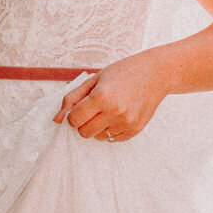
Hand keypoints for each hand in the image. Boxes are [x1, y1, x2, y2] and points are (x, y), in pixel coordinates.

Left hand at [53, 53, 167, 141]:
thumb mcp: (94, 80)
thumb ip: (72, 98)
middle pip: (84, 132)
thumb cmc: (123, 73)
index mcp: (102, 97)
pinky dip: (111, 129)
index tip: (82, 106)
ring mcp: (126, 123)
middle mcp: (115, 112)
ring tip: (109, 109)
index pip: (74, 120)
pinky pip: (113, 139)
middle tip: (94, 109)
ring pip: (98, 137)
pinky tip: (119, 114)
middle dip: (84, 122)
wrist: (155, 74)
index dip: (74, 114)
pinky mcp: (134, 130)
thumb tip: (57, 119)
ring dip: (98, 126)